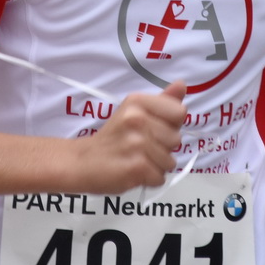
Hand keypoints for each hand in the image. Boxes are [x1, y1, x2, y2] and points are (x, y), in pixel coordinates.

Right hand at [70, 83, 187, 192]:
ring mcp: (137, 144)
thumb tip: (182, 85)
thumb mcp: (134, 112)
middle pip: (176, 140)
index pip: (179, 112)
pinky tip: (133, 172)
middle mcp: (137, 119)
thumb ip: (162, 101)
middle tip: (139, 148)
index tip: (153, 130)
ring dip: (155, 166)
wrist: (81, 162)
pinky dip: (149, 180)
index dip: (170, 125)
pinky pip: (160, 178)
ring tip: (135, 160)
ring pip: (169, 162)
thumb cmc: (113, 138)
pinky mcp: (136, 167)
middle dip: (163, 149)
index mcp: (138, 102)